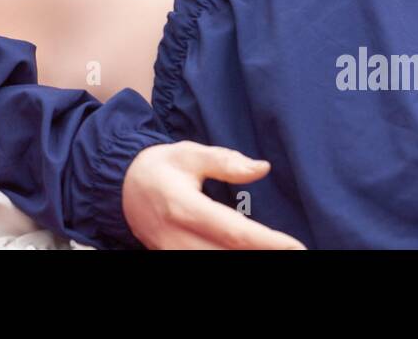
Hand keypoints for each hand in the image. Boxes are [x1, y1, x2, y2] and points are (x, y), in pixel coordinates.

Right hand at [122, 142, 304, 248]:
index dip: (268, 242)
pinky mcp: (169, 260)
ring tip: (276, 253)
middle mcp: (177, 238)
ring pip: (215, 265)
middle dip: (261, 256)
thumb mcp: (189, 153)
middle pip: (227, 257)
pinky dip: (226, 261)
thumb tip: (262, 168)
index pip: (234, 232)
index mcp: (184, 207)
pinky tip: (250, 255)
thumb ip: (226, 161)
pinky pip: (201, 265)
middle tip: (295, 254)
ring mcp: (172, 254)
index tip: (296, 246)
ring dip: (247, 261)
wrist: (121, 187)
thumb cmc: (159, 167)